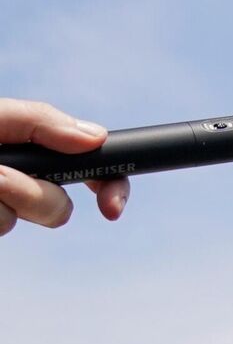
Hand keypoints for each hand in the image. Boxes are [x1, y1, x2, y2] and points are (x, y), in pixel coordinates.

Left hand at [0, 99, 129, 236]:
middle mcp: (23, 180)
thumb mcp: (2, 117)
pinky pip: (4, 226)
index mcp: (34, 151)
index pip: (90, 167)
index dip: (112, 184)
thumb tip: (98, 137)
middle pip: (60, 206)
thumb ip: (42, 121)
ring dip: (10, 194)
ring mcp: (6, 206)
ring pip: (31, 218)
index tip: (111, 208)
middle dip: (34, 194)